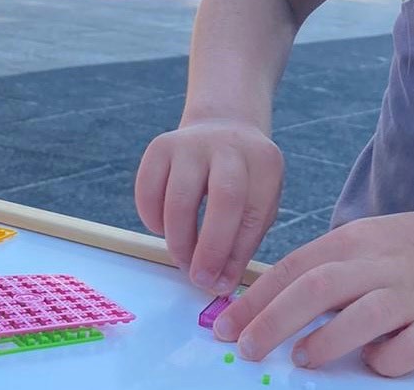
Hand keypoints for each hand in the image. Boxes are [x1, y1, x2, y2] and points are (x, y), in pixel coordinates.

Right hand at [135, 118, 282, 295]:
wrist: (223, 130)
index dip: (236, 255)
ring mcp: (193, 142)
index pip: (254, 213)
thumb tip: (218, 285)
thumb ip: (243, 242)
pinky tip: (165, 229)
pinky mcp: (161, 145)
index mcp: (265, 162)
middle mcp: (230, 145)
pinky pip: (148, 190)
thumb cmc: (244, 182)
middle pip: (224, 199)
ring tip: (183, 260)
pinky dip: (152, 219)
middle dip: (210, 248)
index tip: (221, 285)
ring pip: (180, 197)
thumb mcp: (259, 204)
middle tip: (199, 279)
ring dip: (178, 240)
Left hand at [213, 211, 413, 376]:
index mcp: (357, 239)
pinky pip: (408, 349)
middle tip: (246, 348)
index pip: (294, 266)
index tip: (224, 325)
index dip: (255, 298)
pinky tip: (372, 361)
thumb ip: (323, 267)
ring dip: (325, 341)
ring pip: (362, 316)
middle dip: (273, 320)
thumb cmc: (413, 251)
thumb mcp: (366, 242)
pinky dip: (385, 359)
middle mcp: (383, 262)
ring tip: (300, 359)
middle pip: (318, 288)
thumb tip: (264, 304)